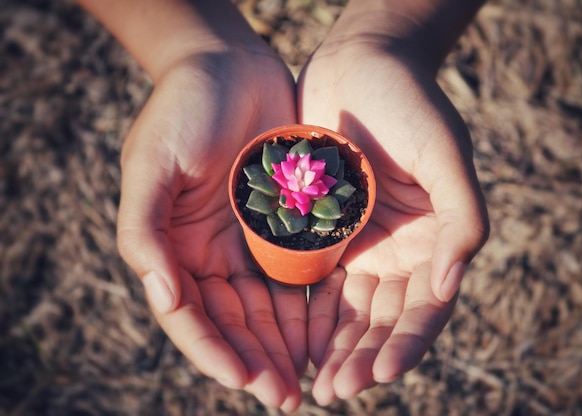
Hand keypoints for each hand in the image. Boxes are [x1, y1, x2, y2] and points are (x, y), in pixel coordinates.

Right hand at [116, 46, 306, 410]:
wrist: (228, 64)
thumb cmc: (183, 107)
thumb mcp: (152, 163)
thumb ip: (144, 232)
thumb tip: (162, 297)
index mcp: (170, 247)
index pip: (190, 314)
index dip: (214, 350)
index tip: (245, 380)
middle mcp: (206, 252)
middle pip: (232, 321)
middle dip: (257, 360)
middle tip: (286, 396)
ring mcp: (244, 241)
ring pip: (265, 308)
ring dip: (284, 345)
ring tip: (309, 379)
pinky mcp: (280, 225)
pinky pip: (294, 275)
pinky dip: (306, 307)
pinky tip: (325, 332)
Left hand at [298, 18, 488, 403]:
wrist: (362, 65)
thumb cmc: (411, 105)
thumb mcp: (446, 156)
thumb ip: (462, 221)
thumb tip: (448, 288)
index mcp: (435, 241)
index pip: (424, 308)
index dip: (406, 344)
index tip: (379, 374)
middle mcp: (398, 252)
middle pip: (382, 320)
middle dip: (361, 356)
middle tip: (334, 390)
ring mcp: (359, 245)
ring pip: (347, 311)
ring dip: (332, 347)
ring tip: (312, 381)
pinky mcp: (322, 232)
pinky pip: (314, 282)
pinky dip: (306, 314)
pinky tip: (292, 340)